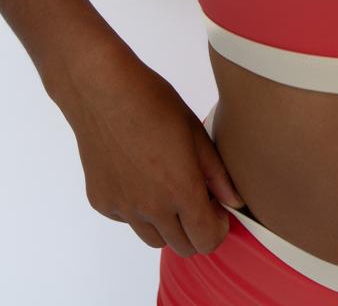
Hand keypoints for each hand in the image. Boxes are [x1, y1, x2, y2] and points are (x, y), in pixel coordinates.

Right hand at [62, 48, 245, 257]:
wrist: (102, 91)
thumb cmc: (153, 102)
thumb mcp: (194, 131)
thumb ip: (216, 172)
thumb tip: (236, 202)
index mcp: (180, 189)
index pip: (207, 239)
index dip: (219, 228)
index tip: (219, 208)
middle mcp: (151, 207)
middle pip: (182, 246)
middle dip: (196, 229)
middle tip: (197, 198)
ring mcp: (123, 208)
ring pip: (154, 239)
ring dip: (168, 224)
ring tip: (168, 187)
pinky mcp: (101, 202)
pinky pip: (128, 220)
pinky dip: (139, 209)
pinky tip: (139, 175)